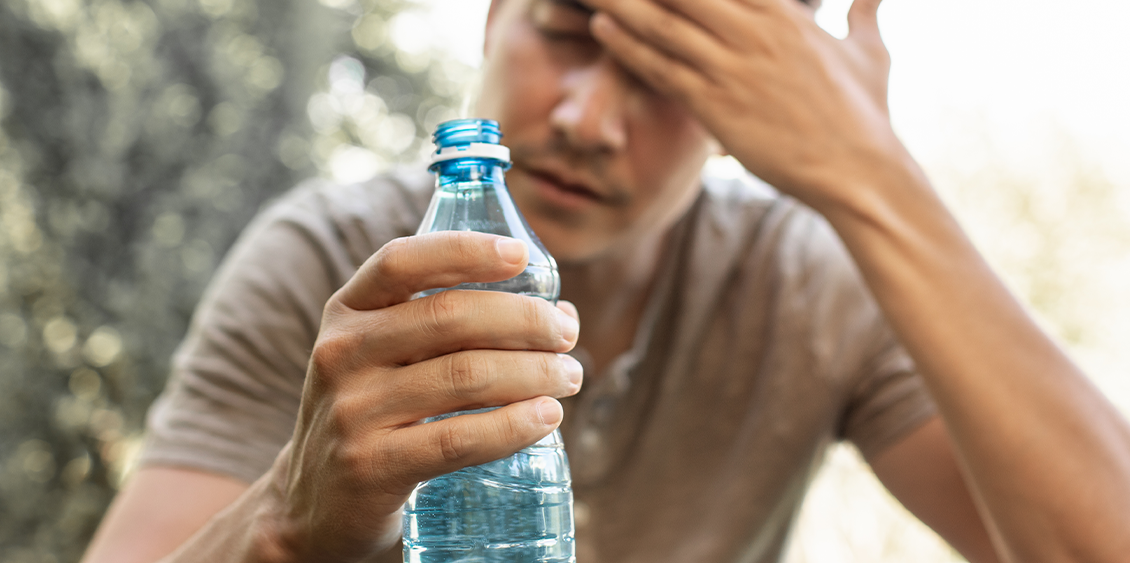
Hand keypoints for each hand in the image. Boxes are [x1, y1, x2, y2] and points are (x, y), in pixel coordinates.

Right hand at [261, 232, 581, 561]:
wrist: (317, 503)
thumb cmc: (377, 414)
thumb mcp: (387, 357)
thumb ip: (457, 328)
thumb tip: (561, 315)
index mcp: (347, 311)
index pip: (402, 261)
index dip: (464, 250)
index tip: (521, 255)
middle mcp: (342, 353)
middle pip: (450, 316)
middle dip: (525, 320)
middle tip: (565, 335)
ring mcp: (353, 411)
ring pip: (465, 376)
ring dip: (534, 372)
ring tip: (570, 377)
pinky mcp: (371, 467)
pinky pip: (459, 438)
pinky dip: (514, 425)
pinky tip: (547, 417)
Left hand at [585, 0, 906, 211]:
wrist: (860, 171)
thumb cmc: (865, 115)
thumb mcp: (869, 53)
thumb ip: (863, 14)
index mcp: (785, 12)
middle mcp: (755, 30)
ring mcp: (733, 66)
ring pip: (662, 22)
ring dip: (621, 3)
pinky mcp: (716, 105)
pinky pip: (661, 69)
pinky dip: (628, 47)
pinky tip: (601, 28)